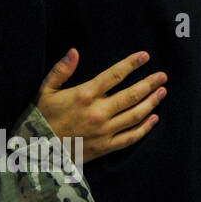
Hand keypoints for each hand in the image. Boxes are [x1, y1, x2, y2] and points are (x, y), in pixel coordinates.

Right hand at [36, 49, 163, 162]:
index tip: (145, 56)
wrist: (37, 150)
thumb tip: (74, 51)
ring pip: (135, 115)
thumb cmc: (41, 117)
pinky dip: (145, 128)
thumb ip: (61, 70)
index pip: (114, 75)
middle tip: (163, 76)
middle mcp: (98, 112)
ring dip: (151, 102)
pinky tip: (154, 119)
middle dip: (149, 84)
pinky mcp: (106, 147)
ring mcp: (104, 131)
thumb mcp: (45, 90)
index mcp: (84, 95)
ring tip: (162, 92)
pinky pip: (131, 137)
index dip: (131, 64)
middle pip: (131, 95)